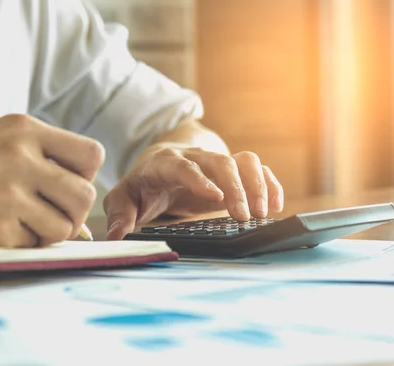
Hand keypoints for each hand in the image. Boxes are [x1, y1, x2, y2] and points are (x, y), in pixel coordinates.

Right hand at [0, 115, 103, 246]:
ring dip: (51, 231)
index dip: (86, 174)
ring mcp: (8, 193)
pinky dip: (22, 242)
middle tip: (55, 213)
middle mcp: (20, 157)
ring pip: (66, 226)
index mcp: (24, 129)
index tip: (69, 182)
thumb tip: (83, 191)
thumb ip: (44, 156)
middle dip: (75, 211)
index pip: (92, 154)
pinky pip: (34, 244)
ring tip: (27, 222)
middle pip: (85, 195)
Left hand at [104, 145, 282, 239]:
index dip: (198, 179)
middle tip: (245, 217)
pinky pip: (256, 169)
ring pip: (243, 161)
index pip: (182, 165)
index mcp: (166, 163)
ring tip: (263, 213)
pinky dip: (269, 183)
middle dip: (235, 188)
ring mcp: (216, 161)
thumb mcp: (124, 197)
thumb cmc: (143, 183)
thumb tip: (117, 236)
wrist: (161, 166)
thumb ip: (119, 213)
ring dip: (257, 184)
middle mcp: (195, 157)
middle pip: (220, 162)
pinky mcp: (232, 170)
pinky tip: (276, 205)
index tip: (215, 197)